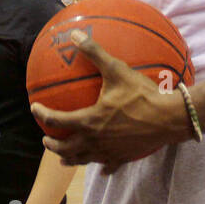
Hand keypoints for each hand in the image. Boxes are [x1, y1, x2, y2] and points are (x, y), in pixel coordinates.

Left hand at [31, 32, 187, 166]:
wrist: (169, 118)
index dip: (42, 114)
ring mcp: (109, 152)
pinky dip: (102, 167)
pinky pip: (108, 166)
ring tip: (63, 158)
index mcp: (89, 121)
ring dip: (70, 158)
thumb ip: (94, 53)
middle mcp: (95, 140)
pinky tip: (102, 169)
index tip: (35, 108)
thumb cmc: (142, 94)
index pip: (57, 120)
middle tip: (45, 139)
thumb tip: (75, 34)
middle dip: (53, 145)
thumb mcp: (117, 70)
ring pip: (83, 159)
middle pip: (66, 148)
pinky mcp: (123, 158)